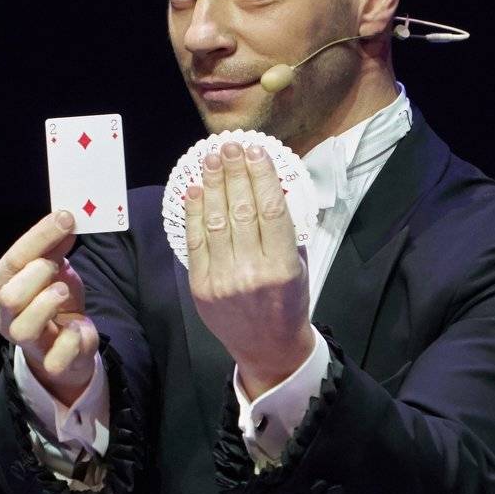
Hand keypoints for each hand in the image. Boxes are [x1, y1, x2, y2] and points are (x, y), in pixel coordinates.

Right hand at [0, 210, 98, 404]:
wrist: (69, 343)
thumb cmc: (54, 301)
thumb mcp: (54, 269)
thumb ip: (55, 248)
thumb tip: (65, 220)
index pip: (12, 261)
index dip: (40, 237)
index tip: (65, 218)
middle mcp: (3, 318)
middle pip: (11, 296)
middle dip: (39, 273)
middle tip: (57, 265)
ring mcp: (24, 343)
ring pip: (25, 324)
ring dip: (50, 301)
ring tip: (63, 292)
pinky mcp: (49, 363)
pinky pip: (59, 351)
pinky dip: (73, 334)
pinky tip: (75, 325)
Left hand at [184, 141, 312, 396]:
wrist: (268, 348)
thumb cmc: (288, 303)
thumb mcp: (301, 268)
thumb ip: (287, 231)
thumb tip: (270, 185)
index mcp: (283, 268)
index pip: (271, 211)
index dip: (262, 177)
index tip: (256, 152)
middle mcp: (252, 273)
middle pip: (241, 211)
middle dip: (234, 173)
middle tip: (229, 145)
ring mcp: (223, 281)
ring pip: (216, 222)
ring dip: (213, 185)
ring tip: (211, 159)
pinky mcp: (201, 287)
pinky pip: (195, 242)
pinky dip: (193, 212)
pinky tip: (195, 190)